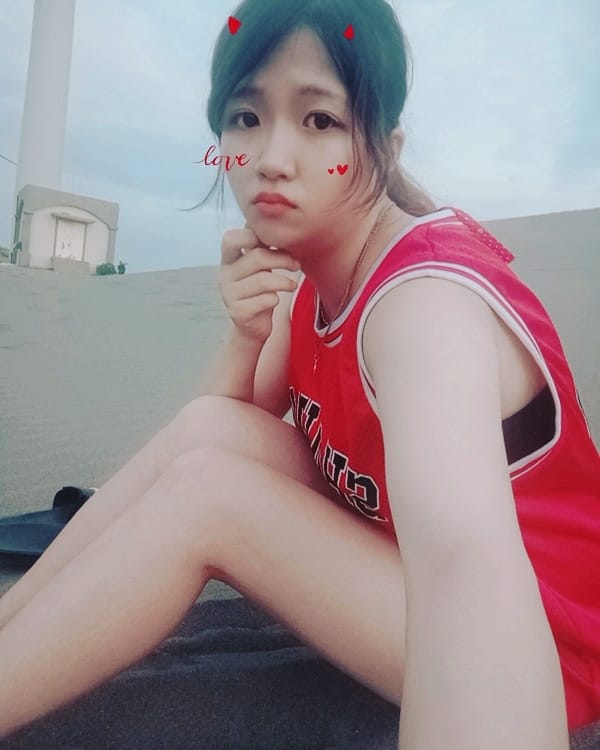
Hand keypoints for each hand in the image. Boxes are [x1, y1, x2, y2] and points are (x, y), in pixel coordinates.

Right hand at [219, 225, 299, 344]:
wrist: (252, 326)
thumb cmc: (259, 291)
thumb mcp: (259, 267)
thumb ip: (262, 247)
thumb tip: (277, 221)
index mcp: (229, 260)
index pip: (231, 238)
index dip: (252, 236)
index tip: (274, 244)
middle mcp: (225, 275)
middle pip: (256, 257)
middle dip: (282, 259)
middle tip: (296, 264)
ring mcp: (229, 294)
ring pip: (263, 280)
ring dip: (285, 281)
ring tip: (292, 284)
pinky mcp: (238, 312)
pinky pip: (265, 300)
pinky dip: (276, 299)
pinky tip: (276, 300)